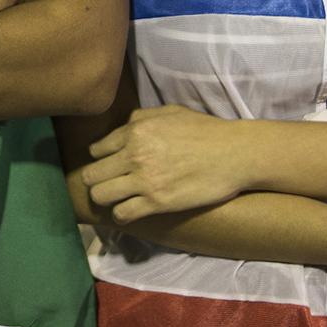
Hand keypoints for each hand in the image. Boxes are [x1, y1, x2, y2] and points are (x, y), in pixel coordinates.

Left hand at [78, 105, 248, 220]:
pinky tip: (130, 211)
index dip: (100, 159)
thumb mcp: (170, 112)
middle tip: (107, 184)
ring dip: (106, 198)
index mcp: (135, 131)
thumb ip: (142, 117)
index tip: (108, 166)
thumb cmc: (206, 130)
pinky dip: (122, 215)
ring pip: (101, 195)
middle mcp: (134, 155)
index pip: (97, 150)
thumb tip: (125, 126)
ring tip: (117, 199)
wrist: (234, 153)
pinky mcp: (157, 203)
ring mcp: (144, 180)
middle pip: (92, 175)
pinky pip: (123, 214)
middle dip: (95, 180)